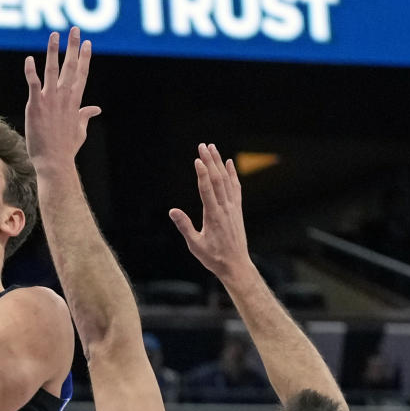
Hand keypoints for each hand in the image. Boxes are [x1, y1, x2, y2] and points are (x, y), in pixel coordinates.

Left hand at [24, 27, 99, 169]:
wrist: (54, 161)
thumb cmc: (66, 148)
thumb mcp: (80, 130)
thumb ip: (86, 116)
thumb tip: (96, 109)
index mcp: (75, 102)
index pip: (81, 74)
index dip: (84, 57)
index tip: (87, 43)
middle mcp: (64, 97)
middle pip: (70, 66)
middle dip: (73, 46)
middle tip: (75, 29)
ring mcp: (50, 100)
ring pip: (52, 70)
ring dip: (54, 51)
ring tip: (54, 35)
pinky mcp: (36, 105)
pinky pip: (33, 84)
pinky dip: (31, 71)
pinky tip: (29, 58)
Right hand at [169, 143, 250, 280]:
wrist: (236, 265)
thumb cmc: (213, 257)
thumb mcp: (195, 245)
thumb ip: (184, 226)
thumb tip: (172, 211)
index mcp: (213, 216)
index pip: (207, 190)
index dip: (202, 173)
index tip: (197, 159)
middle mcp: (225, 209)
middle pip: (217, 180)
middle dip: (210, 161)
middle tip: (203, 145)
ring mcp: (233, 208)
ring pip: (226, 180)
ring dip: (219, 163)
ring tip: (213, 148)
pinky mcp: (237, 209)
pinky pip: (235, 188)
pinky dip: (232, 174)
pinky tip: (229, 163)